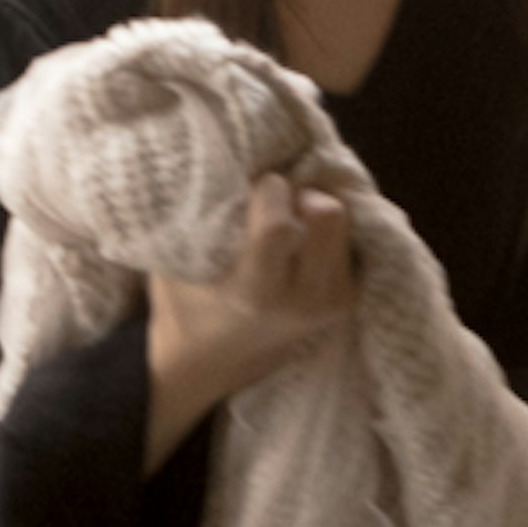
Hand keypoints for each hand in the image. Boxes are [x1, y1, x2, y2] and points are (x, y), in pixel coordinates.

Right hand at [143, 174, 353, 467]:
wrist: (206, 365)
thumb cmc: (183, 308)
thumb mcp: (175, 262)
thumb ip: (201, 216)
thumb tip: (230, 161)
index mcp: (258, 294)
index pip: (281, 225)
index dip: (269, 192)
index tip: (253, 189)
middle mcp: (305, 301)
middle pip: (330, 215)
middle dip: (302, 194)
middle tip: (278, 200)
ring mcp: (332, 304)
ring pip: (345, 223)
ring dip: (317, 209)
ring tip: (289, 219)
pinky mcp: (347, 301)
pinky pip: (352, 242)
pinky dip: (329, 230)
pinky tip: (303, 238)